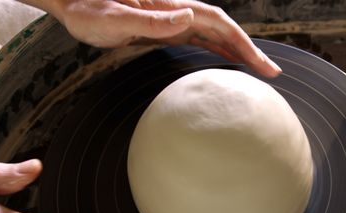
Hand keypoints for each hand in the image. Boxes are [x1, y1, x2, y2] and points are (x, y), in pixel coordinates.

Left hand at [22, 0, 281, 76]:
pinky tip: (227, 61)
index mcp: (170, 7)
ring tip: (260, 70)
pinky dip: (218, 51)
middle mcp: (177, 12)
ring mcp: (172, 21)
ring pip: (215, 35)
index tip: (261, 63)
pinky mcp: (164, 30)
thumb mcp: (114, 19)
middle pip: (224, 29)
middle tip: (273, 72)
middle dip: (250, 50)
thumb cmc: (87, 11)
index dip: (242, 42)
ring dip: (238, 51)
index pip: (217, 23)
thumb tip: (189, 18)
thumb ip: (150, 20)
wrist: (72, 3)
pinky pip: (199, 41)